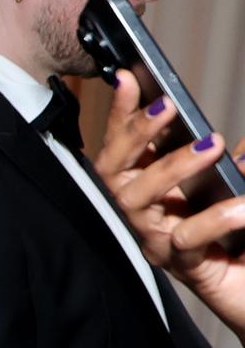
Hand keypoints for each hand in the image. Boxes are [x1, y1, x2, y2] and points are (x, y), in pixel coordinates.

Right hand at [93, 69, 244, 328]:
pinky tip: (242, 205)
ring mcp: (155, 242)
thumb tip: (230, 139)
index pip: (122, 148)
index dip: (121, 115)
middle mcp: (140, 216)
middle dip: (136, 136)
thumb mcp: (232, 187)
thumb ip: (226, 163)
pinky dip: (215, 217)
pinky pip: (186, 238)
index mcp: (148, 193)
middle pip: (114, 172)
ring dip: (170, 168)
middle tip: (167, 106)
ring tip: (209, 146)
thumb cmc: (238, 238)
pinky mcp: (183, 267)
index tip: (130, 80)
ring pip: (138, 201)